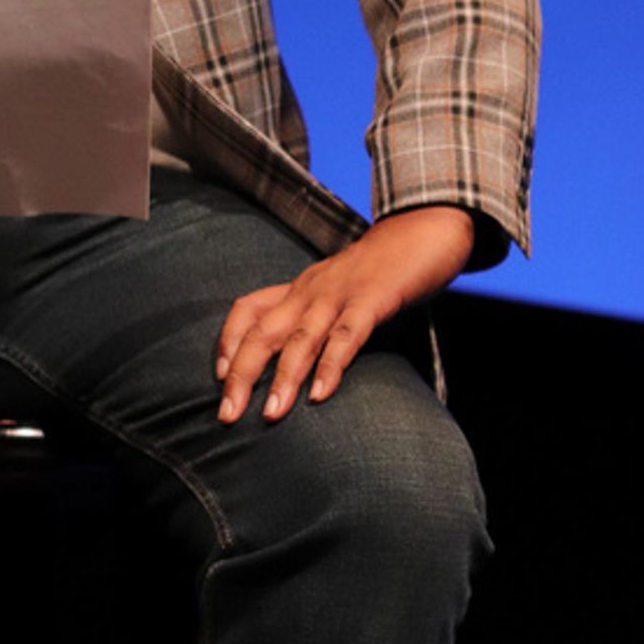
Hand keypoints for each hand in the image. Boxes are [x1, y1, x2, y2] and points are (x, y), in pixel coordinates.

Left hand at [214, 205, 474, 422]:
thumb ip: (319, 320)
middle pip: (262, 331)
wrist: (424, 228)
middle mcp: (310, 291)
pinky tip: (319, 394)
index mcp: (299, 288)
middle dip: (241, 375)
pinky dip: (331, 365)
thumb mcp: (338, 290)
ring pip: (301, 338)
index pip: (247, 309)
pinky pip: (347, 335)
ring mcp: (340, 294)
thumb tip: (300, 364)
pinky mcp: (373, 299)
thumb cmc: (381, 268)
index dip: (228, 342)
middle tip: (228, 415)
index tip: (219, 378)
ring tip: (272, 415)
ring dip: (283, 378)